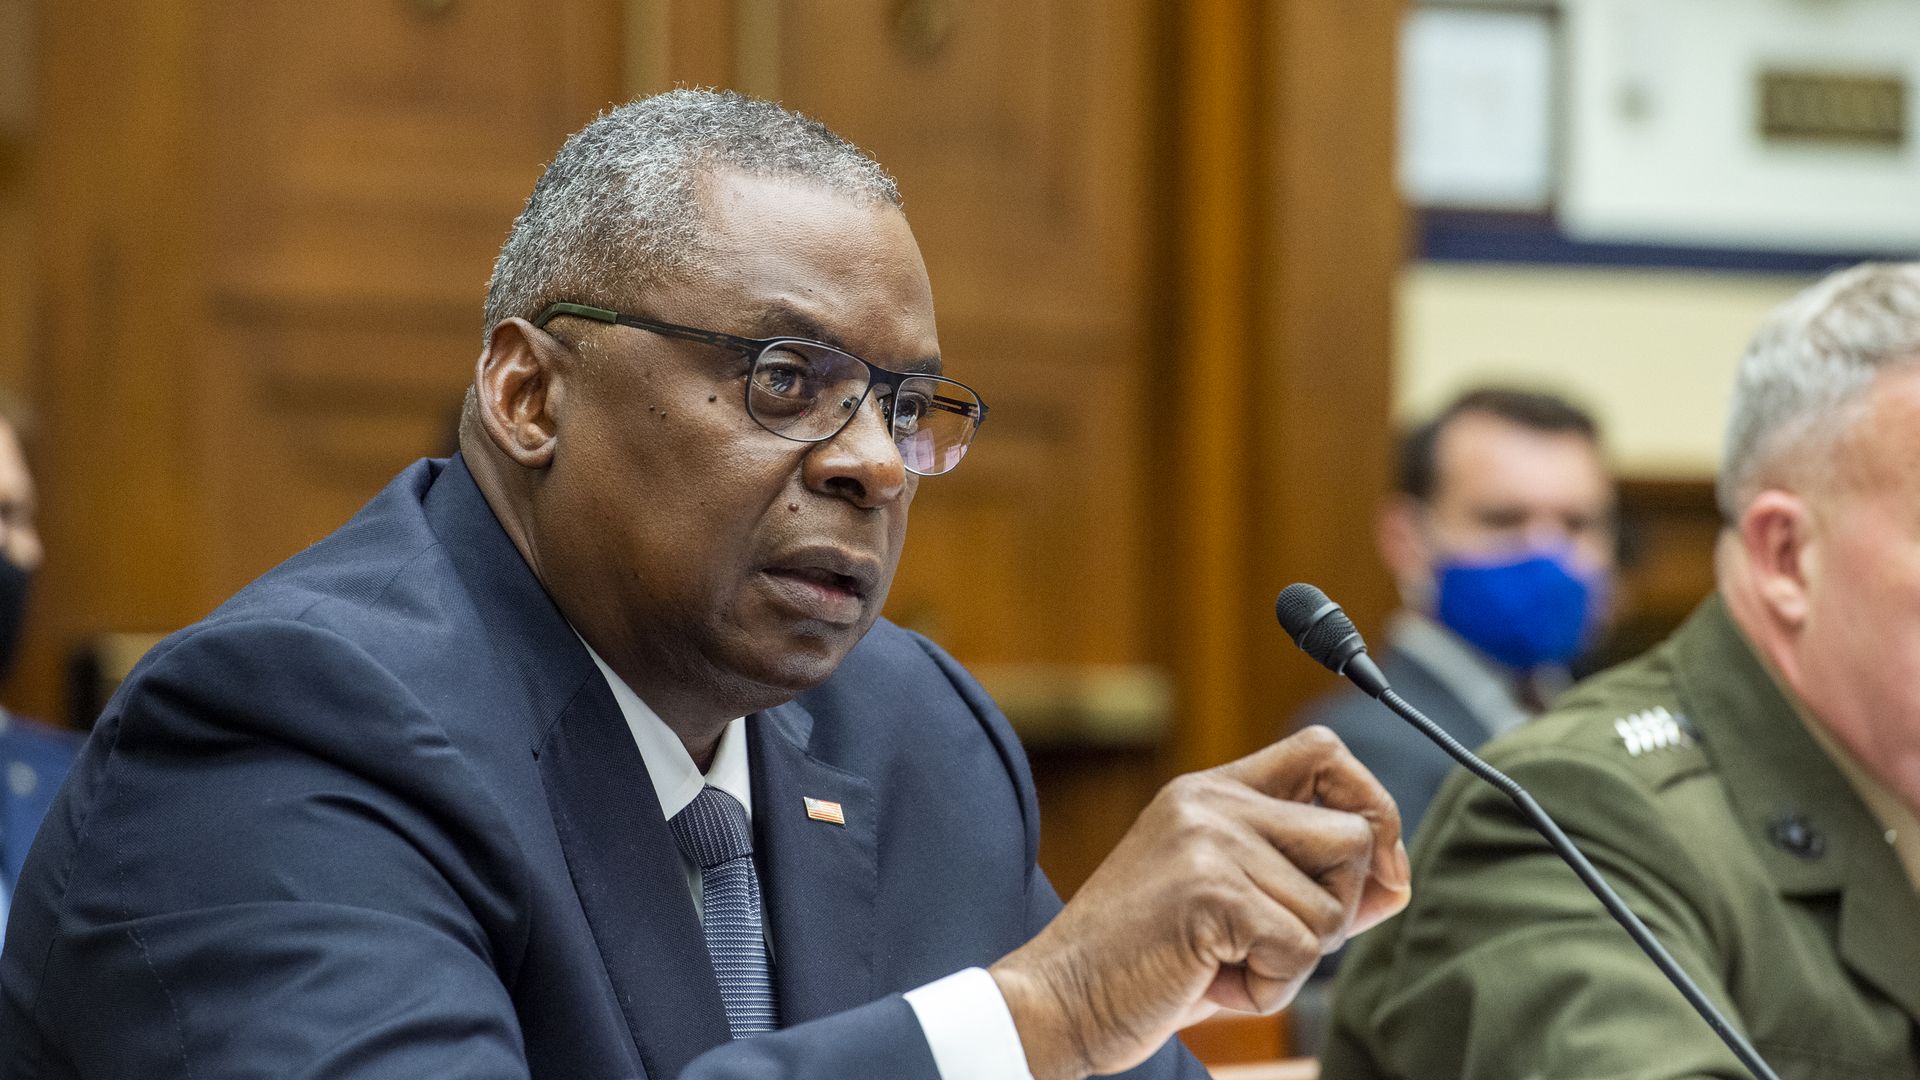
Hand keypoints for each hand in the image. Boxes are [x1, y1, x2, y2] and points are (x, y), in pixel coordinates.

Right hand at [989, 726, 1409, 1079]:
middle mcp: (1211, 801)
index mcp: (1210, 791)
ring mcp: (1210, 840)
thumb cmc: (1144, 963)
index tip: (1375, 869)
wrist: (1057, 1001)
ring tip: (1222, 963)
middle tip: (1260, 942)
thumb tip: (1397, 881)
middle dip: (1336, 908)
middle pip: (1353, 835)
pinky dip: (1270, 990)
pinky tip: (1211, 982)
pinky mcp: (1210, 891)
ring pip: (1333, 907)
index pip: (1324, 753)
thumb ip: (1305, 882)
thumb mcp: (1231, 906)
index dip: (1370, 805)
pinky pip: (1301, 951)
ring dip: (1294, 961)